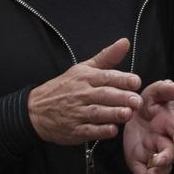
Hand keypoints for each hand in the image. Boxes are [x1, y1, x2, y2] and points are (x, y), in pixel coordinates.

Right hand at [28, 38, 143, 144]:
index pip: (106, 77)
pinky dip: (100, 131)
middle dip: (121, 98)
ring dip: (113, 114)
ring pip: (97, 113)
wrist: (36, 109)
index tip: (136, 82)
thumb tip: (125, 42)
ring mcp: (76, 113)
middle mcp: (81, 94)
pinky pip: (88, 131)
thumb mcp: (83, 68)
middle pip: (103, 95)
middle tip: (137, 101)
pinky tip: (112, 130)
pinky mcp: (73, 130)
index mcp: (86, 78)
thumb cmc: (64, 87)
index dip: (122, 79)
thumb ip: (107, 57)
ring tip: (127, 114)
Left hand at [121, 79, 173, 173]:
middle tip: (159, 161)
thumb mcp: (154, 93)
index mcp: (171, 124)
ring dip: (157, 173)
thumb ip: (163, 89)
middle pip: (172, 153)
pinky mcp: (141, 163)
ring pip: (161, 168)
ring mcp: (154, 154)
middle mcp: (166, 142)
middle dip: (167, 158)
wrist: (139, 118)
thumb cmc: (151, 105)